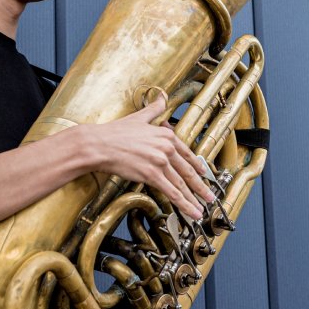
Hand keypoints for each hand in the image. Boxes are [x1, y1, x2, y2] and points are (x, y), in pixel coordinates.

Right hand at [82, 94, 214, 218]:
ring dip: (194, 198)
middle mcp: (166, 148)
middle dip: (200, 185)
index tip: (204, 173)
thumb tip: (162, 97)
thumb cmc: (115, 132)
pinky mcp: (151, 175)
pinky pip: (171, 192)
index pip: (186, 153)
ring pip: (181, 183)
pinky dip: (183, 203)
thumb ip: (154, 109)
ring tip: (201, 207)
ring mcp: (160, 162)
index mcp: (166, 134)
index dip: (197, 165)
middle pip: (187, 171)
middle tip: (209, 195)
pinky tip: (190, 210)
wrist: (99, 144)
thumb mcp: (139, 117)